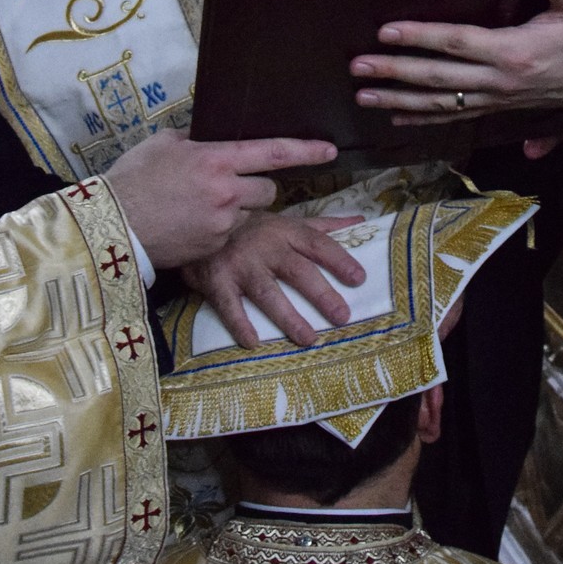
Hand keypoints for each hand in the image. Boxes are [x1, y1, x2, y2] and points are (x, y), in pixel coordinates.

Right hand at [102, 129, 335, 268]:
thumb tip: (211, 133)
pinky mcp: (215, 246)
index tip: (328, 150)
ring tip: (199, 208)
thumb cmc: (132, 179)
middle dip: (256, 188)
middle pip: (268, 190)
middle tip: (228, 187)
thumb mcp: (163, 144)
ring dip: (236, 210)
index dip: (305, 150)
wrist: (111, 225)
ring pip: (249, 213)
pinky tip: (190, 225)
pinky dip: (218, 230)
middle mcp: (226, 190)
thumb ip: (195, 139)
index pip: (272, 152)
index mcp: (215, 158)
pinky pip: (230, 234)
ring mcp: (222, 221)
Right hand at [180, 213, 367, 347]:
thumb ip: (323, 225)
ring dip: (288, 317)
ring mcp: (241, 265)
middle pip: (297, 271)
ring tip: (309, 338)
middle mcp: (266, 248)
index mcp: (287, 232)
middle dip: (321, 294)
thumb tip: (361, 220)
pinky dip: (240, 324)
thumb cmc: (253, 226)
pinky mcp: (217, 281)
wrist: (201, 222)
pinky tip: (253, 343)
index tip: (359, 279)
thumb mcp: (287, 220)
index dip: (339, 260)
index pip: (318, 244)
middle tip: (342, 316)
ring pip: (267, 293)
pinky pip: (229, 306)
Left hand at [351, 0, 562, 123]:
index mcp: (515, 52)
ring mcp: (497, 99)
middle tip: (358, 67)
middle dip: (395, 72)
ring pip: (439, 103)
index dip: (420, 37)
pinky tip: (396, 115)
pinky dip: (423, 117)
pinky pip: (455, 116)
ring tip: (364, 94)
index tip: (387, 32)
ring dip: (399, 99)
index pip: (457, 43)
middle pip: (437, 78)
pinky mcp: (499, 108)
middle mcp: (500, 81)